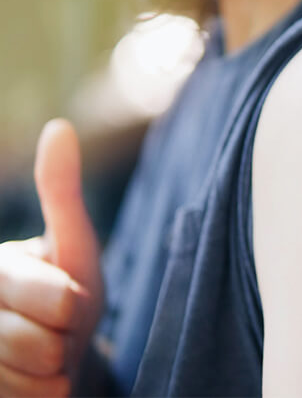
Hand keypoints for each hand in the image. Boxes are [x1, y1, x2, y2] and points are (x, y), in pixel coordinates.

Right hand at [0, 119, 104, 396]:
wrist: (59, 345)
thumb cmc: (70, 286)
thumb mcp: (72, 240)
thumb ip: (60, 190)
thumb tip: (59, 127)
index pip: (57, 299)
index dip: (71, 301)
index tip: (66, 294)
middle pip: (42, 344)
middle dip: (65, 337)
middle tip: (55, 325)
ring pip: (35, 379)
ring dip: (55, 370)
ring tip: (44, 351)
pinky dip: (46, 394)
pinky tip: (33, 380)